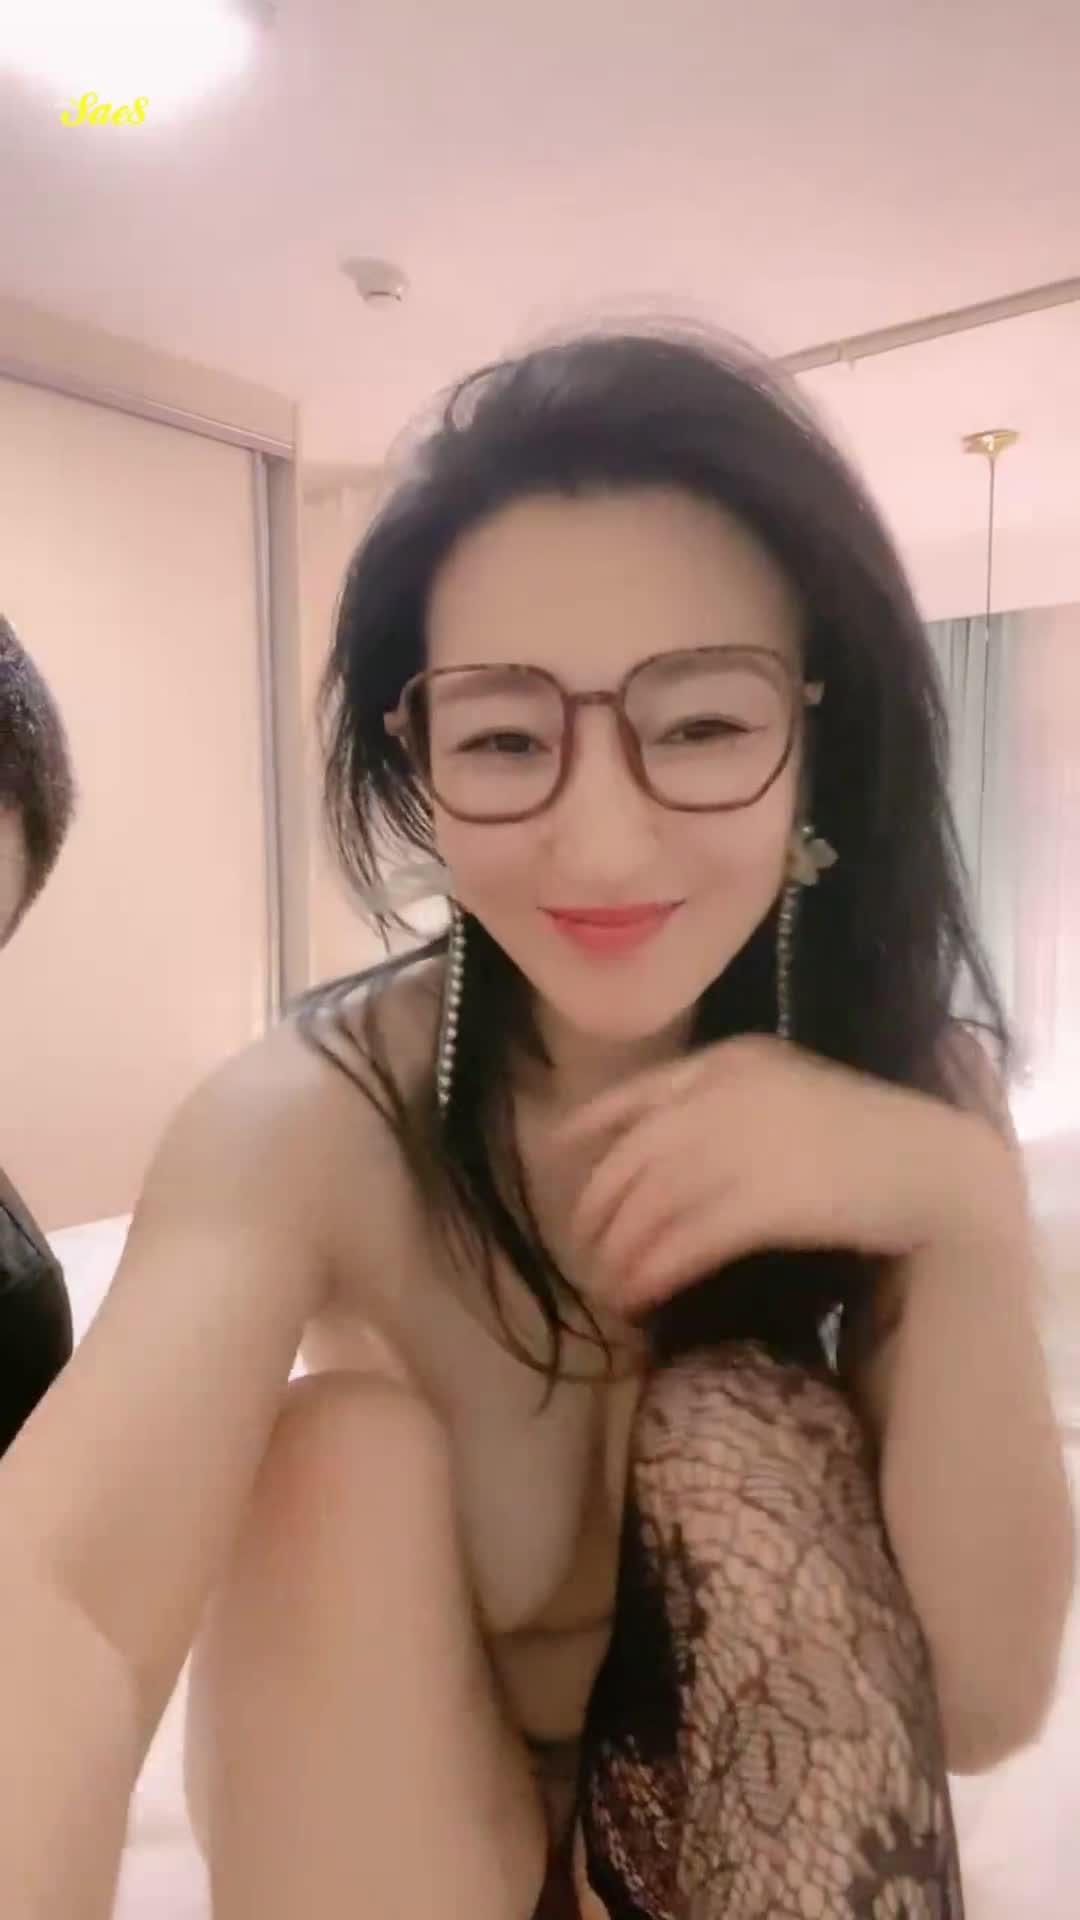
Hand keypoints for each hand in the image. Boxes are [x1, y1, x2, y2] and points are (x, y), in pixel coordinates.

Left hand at [559, 1035, 1004, 1314]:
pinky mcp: (764, 1201)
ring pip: (650, 1206)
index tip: (556, 1156)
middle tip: (582, 1251)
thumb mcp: (790, 1091)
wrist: (936, 1164)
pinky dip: (654, 1271)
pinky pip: (685, 1241)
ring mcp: (743, 1146)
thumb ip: (728, 1104)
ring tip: (608, 1288)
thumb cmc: (870, 1135)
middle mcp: (725, 1097)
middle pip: (632, 1159)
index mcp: (731, 1062)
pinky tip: (640, 1296)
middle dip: (596, 1211)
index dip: (588, 1128)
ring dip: (618, 1253)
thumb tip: (664, 1156)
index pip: (637, 1094)